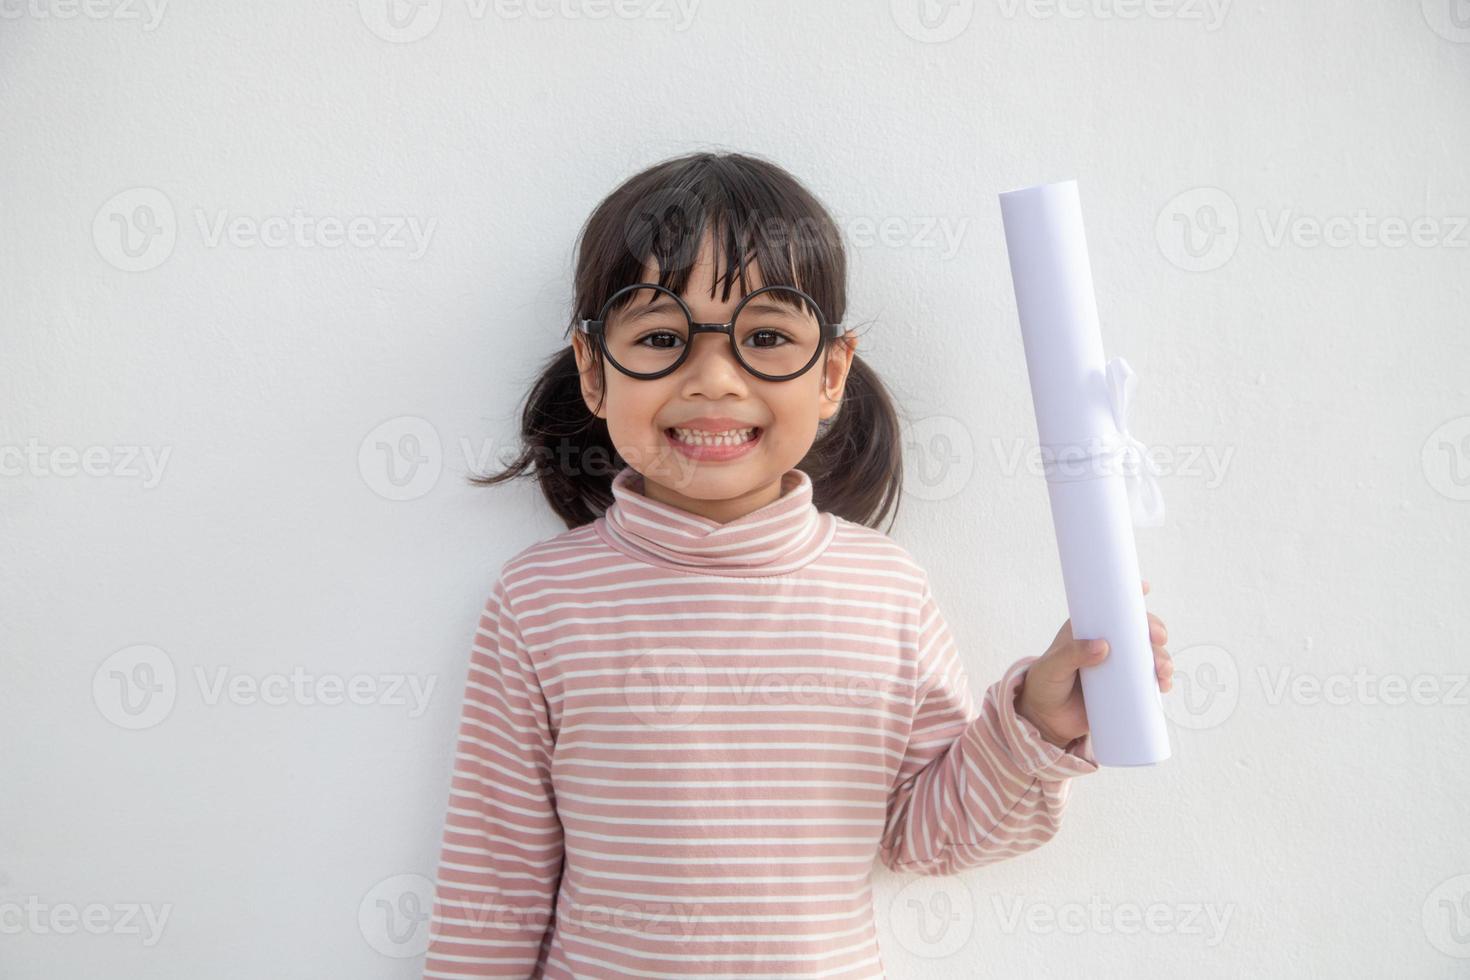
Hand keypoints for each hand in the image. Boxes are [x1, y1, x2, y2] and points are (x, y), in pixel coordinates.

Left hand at [1016, 579, 1173, 748]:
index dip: (1130, 595)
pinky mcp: (1125, 689)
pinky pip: (1149, 681)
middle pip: (1138, 631)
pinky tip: (1165, 685)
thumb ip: (1072, 654)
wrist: (1046, 719)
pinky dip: (1161, 681)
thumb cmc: (1046, 684)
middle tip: (1158, 639)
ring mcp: (1119, 667)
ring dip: (1162, 658)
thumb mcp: (1053, 667)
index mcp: (1089, 630)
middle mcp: (1108, 645)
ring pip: (1149, 656)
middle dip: (1155, 631)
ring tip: (1162, 670)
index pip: (1112, 608)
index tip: (1144, 588)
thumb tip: (1103, 646)